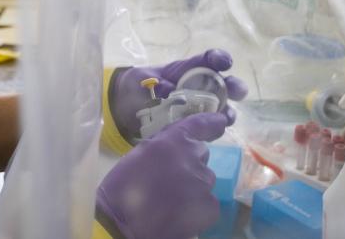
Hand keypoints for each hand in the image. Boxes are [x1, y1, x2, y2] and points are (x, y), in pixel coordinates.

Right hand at [96, 112, 227, 238]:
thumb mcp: (140, 156)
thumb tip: (176, 149)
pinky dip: (197, 209)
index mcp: (173, 142)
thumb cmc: (122, 189)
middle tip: (170, 181)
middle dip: (190, 165)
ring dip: (192, 187)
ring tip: (171, 202)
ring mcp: (203, 183)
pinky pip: (208, 203)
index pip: (200, 125)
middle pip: (201, 156)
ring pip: (203, 182)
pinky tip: (179, 215)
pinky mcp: (210, 207)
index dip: (213, 122)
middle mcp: (193, 158)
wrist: (122, 224)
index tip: (223, 120)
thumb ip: (162, 148)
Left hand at [110, 49, 246, 138]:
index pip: (210, 60)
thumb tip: (168, 90)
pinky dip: (212, 130)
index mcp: (190, 69)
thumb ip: (154, 82)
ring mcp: (201, 108)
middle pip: (226, 85)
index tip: (224, 62)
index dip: (220, 58)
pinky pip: (210, 129)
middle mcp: (201, 87)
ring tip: (225, 118)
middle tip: (236, 91)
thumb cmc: (138, 85)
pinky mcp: (195, 126)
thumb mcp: (141, 79)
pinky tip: (209, 133)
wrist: (126, 108)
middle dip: (235, 87)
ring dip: (227, 113)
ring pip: (223, 109)